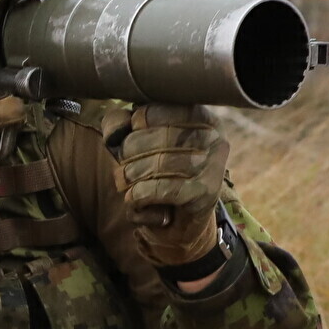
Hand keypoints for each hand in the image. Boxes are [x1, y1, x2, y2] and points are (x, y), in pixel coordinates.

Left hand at [116, 103, 227, 266]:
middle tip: (122, 167)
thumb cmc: (156, 173)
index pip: (158, 108)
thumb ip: (119, 124)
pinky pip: (161, 190)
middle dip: (128, 152)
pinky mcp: (205, 193)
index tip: (133, 134)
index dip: (136, 122)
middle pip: (158, 136)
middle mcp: (213, 137)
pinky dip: (138, 196)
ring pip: (159, 164)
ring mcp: (213, 165)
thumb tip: (115, 132)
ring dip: (130, 176)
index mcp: (200, 116)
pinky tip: (135, 199)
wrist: (178, 220)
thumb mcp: (135, 142)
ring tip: (124, 182)